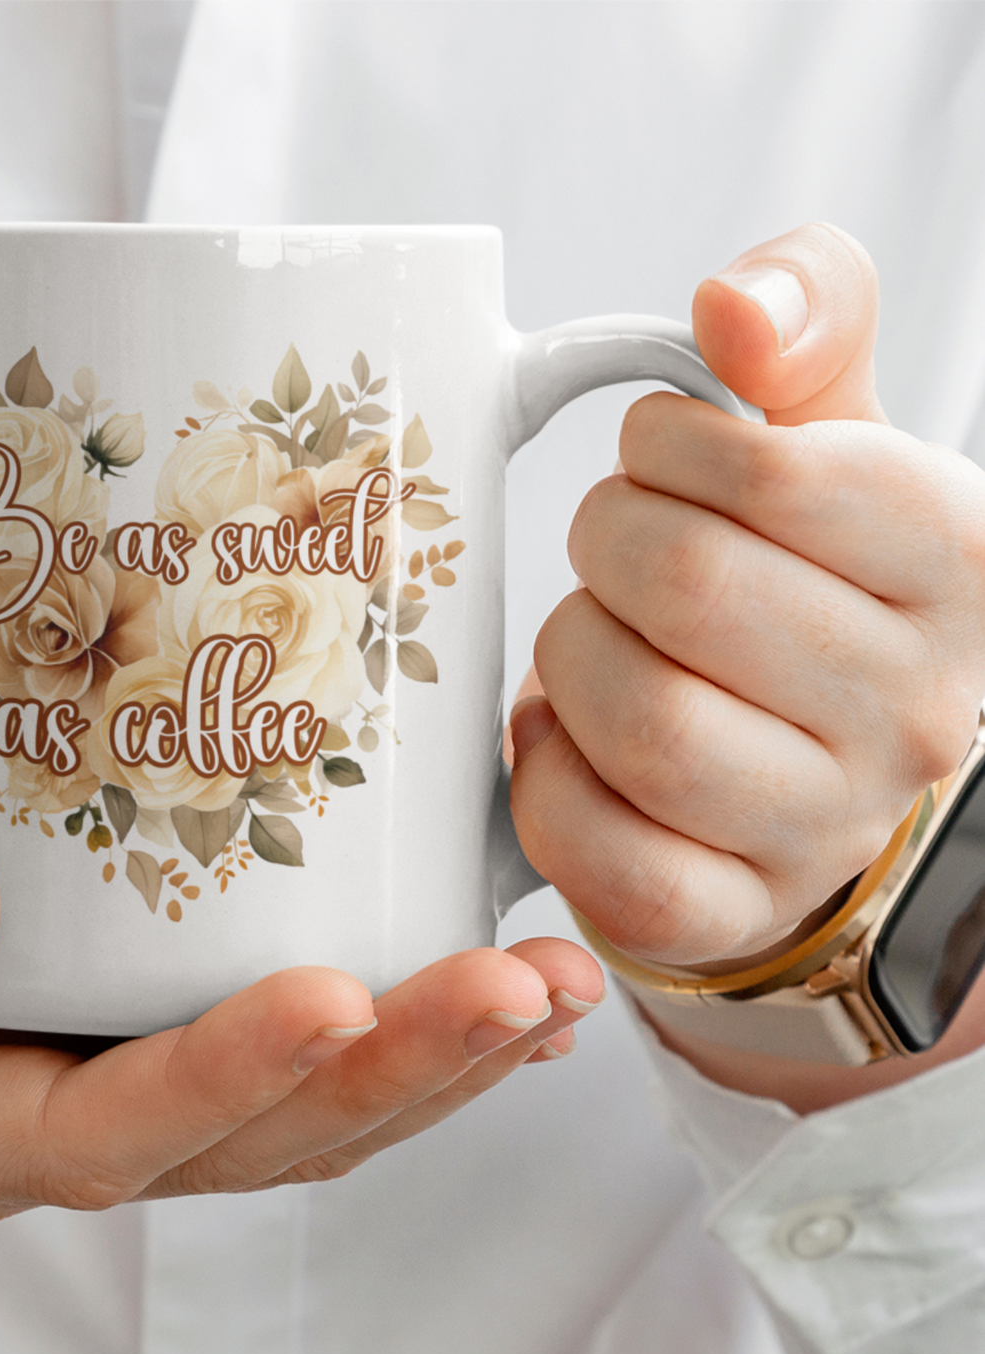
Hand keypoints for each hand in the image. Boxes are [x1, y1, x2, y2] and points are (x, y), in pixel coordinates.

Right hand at [0, 669, 601, 1225]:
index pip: (80, 1141)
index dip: (212, 1086)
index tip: (332, 996)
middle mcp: (17, 1122)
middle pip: (226, 1145)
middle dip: (383, 1077)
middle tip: (515, 987)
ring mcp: (89, 1079)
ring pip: (284, 1120)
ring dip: (428, 1062)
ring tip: (551, 984)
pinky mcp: (139, 1021)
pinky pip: (287, 1058)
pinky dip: (401, 1029)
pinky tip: (503, 990)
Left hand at [510, 222, 984, 967]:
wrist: (807, 767)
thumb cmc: (803, 584)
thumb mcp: (831, 431)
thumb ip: (807, 321)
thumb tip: (731, 306)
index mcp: (959, 567)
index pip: (774, 474)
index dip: (669, 452)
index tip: (661, 462)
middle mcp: (914, 711)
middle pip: (686, 587)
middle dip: (607, 545)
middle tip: (614, 550)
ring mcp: (821, 829)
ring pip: (638, 718)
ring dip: (572, 656)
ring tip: (598, 639)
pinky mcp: (721, 912)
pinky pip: (594, 844)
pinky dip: (546, 775)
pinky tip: (566, 735)